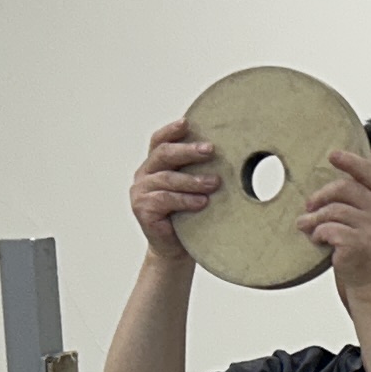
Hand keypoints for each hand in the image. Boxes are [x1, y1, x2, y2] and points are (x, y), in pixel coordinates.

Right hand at [128, 120, 219, 259]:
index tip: (188, 122)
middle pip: (163, 154)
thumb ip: (200, 170)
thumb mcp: (194, 188)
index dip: (171, 130)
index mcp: (155, 165)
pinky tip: (201, 202)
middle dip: (188, 151)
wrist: (176, 249)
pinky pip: (164, 199)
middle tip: (211, 150)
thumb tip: (231, 152)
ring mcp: (140, 191)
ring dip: (193, 180)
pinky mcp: (141, 208)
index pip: (159, 141)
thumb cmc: (189, 217)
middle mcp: (144, 174)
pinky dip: (185, 200)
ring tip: (214, 183)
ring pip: (167, 178)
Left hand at [302, 147, 370, 299]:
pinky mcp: (359, 244)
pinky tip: (319, 240)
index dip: (351, 162)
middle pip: (344, 188)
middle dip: (321, 196)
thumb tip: (331, 181)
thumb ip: (362, 200)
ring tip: (307, 226)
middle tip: (309, 206)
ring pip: (332, 210)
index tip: (332, 155)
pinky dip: (317, 233)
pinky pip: (327, 229)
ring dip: (314, 218)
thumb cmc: (369, 250)